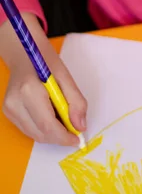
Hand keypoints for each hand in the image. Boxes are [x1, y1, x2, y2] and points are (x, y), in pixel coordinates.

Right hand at [1, 14, 86, 145]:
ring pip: (35, 135)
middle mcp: (15, 103)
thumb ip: (76, 102)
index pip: (47, 125)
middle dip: (60, 137)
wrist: (24, 53)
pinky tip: (52, 116)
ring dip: (52, 134)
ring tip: (63, 119)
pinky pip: (29, 129)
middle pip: (41, 134)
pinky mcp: (9, 112)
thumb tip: (80, 126)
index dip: (64, 137)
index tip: (78, 139)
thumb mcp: (66, 77)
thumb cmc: (45, 62)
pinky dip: (44, 129)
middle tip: (75, 130)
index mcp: (29, 91)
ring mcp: (9, 109)